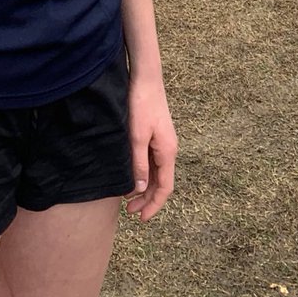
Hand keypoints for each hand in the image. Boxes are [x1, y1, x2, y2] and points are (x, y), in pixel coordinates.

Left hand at [124, 79, 176, 221]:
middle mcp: (169, 150)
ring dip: (145, 187)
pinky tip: (132, 176)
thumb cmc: (141, 104)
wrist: (145, 79)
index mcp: (167, 152)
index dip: (154, 205)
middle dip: (147, 199)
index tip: (141, 218)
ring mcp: (163, 142)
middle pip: (161, 182)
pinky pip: (152, 161)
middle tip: (130, 212)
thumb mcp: (137, 137)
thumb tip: (141, 188)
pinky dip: (144, 173)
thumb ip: (138, 163)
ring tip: (128, 198)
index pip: (165, 188)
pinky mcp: (156, 135)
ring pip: (157, 173)